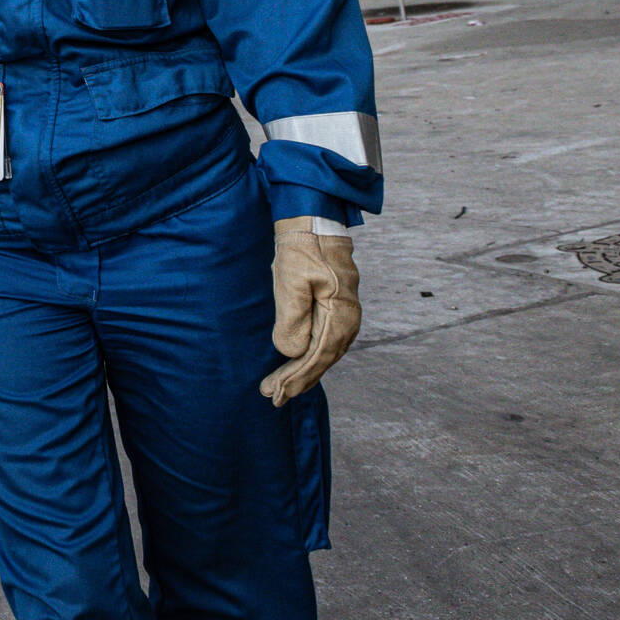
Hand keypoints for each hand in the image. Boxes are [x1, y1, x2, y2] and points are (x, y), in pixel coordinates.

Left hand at [260, 216, 359, 405]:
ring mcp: (345, 316)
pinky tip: (297, 367)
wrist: (315, 223)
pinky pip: (325, 342)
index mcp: (340, 313)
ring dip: (303, 373)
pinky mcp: (337, 311)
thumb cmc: (302, 249)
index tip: (275, 393)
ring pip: (324, 354)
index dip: (296, 378)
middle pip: (322, 360)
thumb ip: (293, 317)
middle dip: (297, 381)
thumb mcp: (292, 280)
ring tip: (280, 389)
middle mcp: (348, 319)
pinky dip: (310, 358)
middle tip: (271, 397)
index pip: (317, 356)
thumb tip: (292, 352)